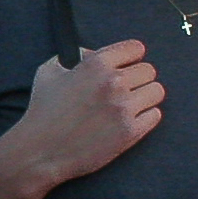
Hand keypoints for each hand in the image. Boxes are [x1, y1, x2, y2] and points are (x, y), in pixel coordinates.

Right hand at [8, 38, 164, 192]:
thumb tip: (93, 54)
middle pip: (149, 71)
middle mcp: (114, 83)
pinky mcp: (131, 131)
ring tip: (130, 104)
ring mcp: (124, 107)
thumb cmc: (42, 111)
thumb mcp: (48, 72)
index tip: (127, 64)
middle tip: (124, 89)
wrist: (40, 150)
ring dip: (145, 97)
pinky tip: (129, 120)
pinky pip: (155, 115)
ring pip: (156, 91)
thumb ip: (72, 57)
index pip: (135, 48)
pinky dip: (145, 117)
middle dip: (137, 78)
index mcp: (96, 65)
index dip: (130, 56)